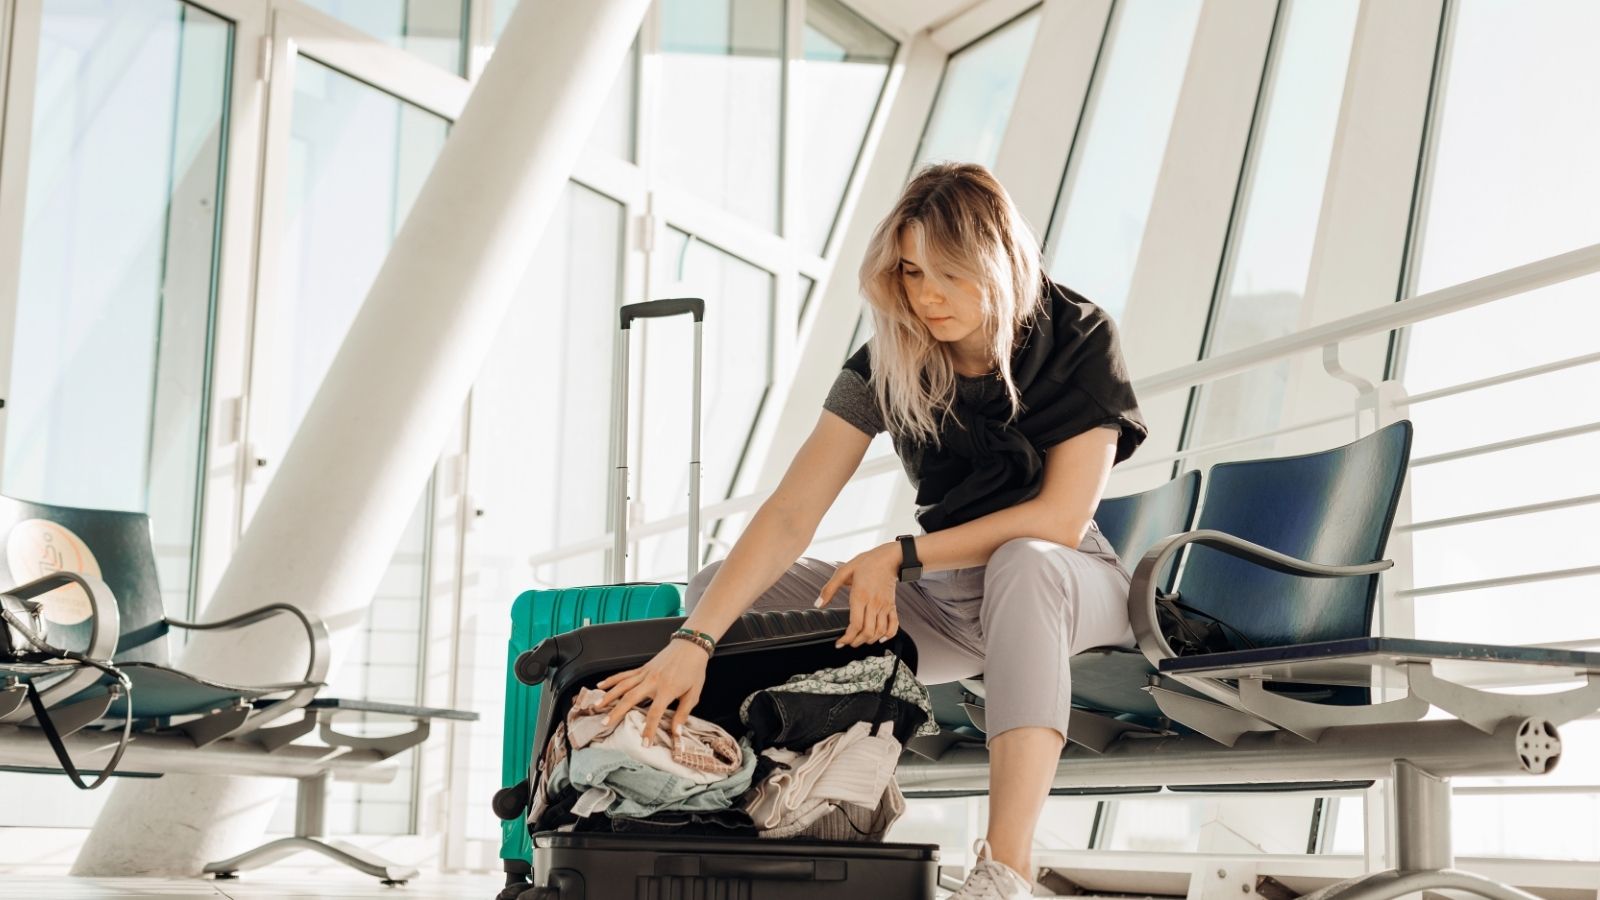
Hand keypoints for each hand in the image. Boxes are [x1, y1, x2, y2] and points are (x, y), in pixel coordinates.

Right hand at [594, 637, 710, 741]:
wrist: (691, 645)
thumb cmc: (694, 669)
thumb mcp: (694, 693)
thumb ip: (683, 713)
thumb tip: (676, 732)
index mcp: (667, 689)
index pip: (654, 713)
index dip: (649, 729)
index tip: (644, 743)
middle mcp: (652, 681)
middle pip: (630, 698)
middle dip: (616, 712)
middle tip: (605, 723)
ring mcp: (645, 673)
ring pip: (623, 685)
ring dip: (608, 696)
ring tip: (597, 706)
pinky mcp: (643, 668)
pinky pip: (624, 674)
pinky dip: (611, 680)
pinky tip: (601, 685)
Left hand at [816, 543, 901, 647]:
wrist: (888, 557)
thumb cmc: (866, 563)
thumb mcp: (843, 571)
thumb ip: (829, 589)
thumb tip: (818, 604)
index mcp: (860, 595)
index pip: (856, 624)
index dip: (848, 637)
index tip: (840, 642)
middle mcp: (874, 603)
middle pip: (868, 632)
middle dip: (857, 642)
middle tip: (849, 643)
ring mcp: (884, 605)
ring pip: (880, 631)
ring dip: (870, 640)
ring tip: (860, 640)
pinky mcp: (892, 605)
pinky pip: (894, 625)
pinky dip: (888, 635)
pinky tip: (881, 638)